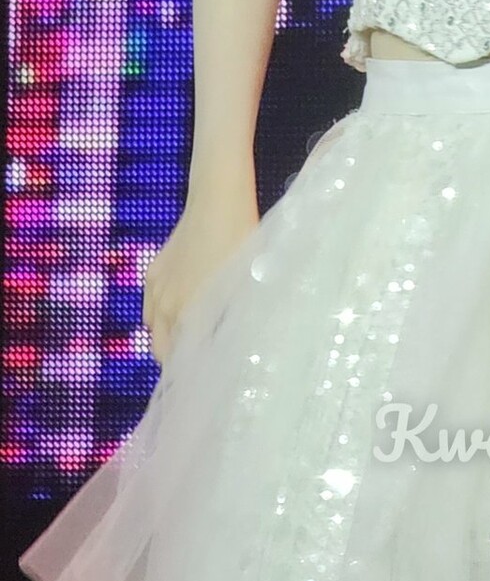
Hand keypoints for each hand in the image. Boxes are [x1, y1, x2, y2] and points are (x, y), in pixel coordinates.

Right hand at [142, 190, 258, 366]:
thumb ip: (239, 318)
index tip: (206, 378)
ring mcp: (155, 289)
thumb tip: (248, 344)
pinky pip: (150, 306)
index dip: (194, 372)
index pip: (183, 361)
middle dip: (178, 360)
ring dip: (167, 337)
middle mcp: (166, 307)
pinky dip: (161, 314)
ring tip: (189, 336)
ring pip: (153, 329)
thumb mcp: (247, 283)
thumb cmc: (240, 242)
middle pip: (162, 351)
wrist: (217, 201)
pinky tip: (180, 307)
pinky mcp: (153, 272)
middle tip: (199, 360)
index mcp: (191, 314)